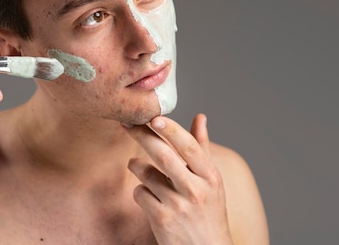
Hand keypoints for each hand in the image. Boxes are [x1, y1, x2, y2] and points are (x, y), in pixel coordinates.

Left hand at [125, 114, 232, 244]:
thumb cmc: (209, 212)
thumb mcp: (212, 181)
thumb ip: (202, 148)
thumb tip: (200, 117)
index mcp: (210, 177)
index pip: (189, 147)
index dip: (171, 130)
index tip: (154, 117)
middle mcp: (196, 190)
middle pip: (164, 156)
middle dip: (142, 136)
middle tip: (127, 124)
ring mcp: (178, 206)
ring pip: (146, 174)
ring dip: (137, 166)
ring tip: (137, 165)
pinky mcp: (162, 220)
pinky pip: (141, 194)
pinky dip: (141, 191)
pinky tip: (149, 196)